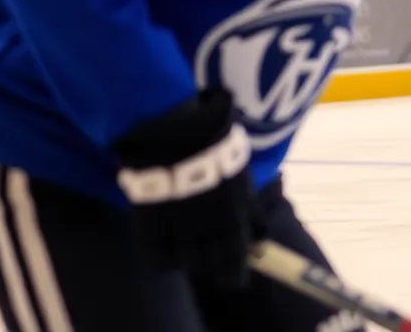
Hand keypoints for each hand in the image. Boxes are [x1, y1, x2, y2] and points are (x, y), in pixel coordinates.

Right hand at [111, 88, 255, 289]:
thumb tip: (261, 237)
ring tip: (186, 252)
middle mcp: (206, 231)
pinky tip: (163, 252)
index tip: (234, 279)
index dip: (234, 273)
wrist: (178, 131)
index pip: (234, 260)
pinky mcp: (149, 226)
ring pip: (182, 264)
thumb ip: (250, 210)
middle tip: (209, 262)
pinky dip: (160, 258)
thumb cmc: (217, 147)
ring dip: (186, 261)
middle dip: (210, 265)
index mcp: (233, 218)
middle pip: (207, 264)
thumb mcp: (242, 177)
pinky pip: (154, 257)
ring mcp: (175, 230)